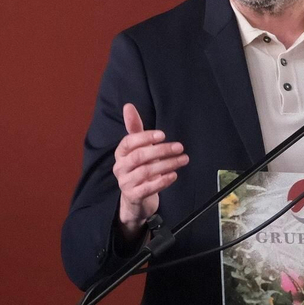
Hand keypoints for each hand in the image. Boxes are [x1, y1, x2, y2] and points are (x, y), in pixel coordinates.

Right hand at [114, 104, 187, 240]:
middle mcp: (120, 167)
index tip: (163, 135)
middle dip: (161, 150)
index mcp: (120, 153)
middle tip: (180, 147)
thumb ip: (135, 128)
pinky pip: (148, 188)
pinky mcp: (133, 196)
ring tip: (183, 160)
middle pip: (139, 156)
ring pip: (146, 172)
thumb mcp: (138, 148)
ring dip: (167, 164)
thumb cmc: (139, 168)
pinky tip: (174, 175)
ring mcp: (125, 183)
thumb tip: (128, 105)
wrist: (135, 199)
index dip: (145, 137)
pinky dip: (162, 181)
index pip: (129, 142)